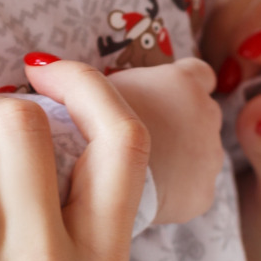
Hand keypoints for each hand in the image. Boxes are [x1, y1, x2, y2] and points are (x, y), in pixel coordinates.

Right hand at [106, 57, 222, 223]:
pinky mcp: (203, 194)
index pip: (198, 73)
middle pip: (199, 113)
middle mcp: (207, 116)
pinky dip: (174, 190)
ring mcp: (210, 157)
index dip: (181, 82)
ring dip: (178, 155)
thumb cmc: (94, 130)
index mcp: (184, 83)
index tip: (163, 94)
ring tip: (141, 166)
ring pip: (199, 152)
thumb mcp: (91, 88)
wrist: (104, 186)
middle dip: (178, 121)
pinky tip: (147, 191)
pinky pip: (191, 187)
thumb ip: (99, 82)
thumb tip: (50, 66)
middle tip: (142, 132)